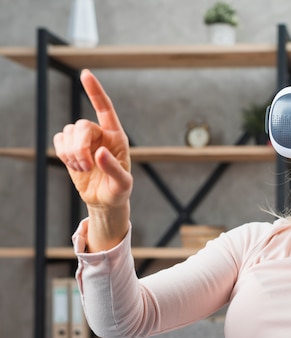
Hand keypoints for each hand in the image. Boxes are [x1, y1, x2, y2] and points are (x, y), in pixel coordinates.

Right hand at [53, 69, 131, 209]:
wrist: (105, 200)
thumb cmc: (118, 190)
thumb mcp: (122, 183)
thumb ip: (113, 168)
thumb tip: (99, 152)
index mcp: (117, 136)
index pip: (105, 108)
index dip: (95, 91)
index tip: (85, 74)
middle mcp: (100, 133)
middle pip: (80, 126)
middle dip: (79, 147)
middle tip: (86, 167)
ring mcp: (84, 139)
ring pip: (68, 133)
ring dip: (72, 154)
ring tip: (84, 169)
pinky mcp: (71, 147)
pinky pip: (59, 140)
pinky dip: (63, 154)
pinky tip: (75, 165)